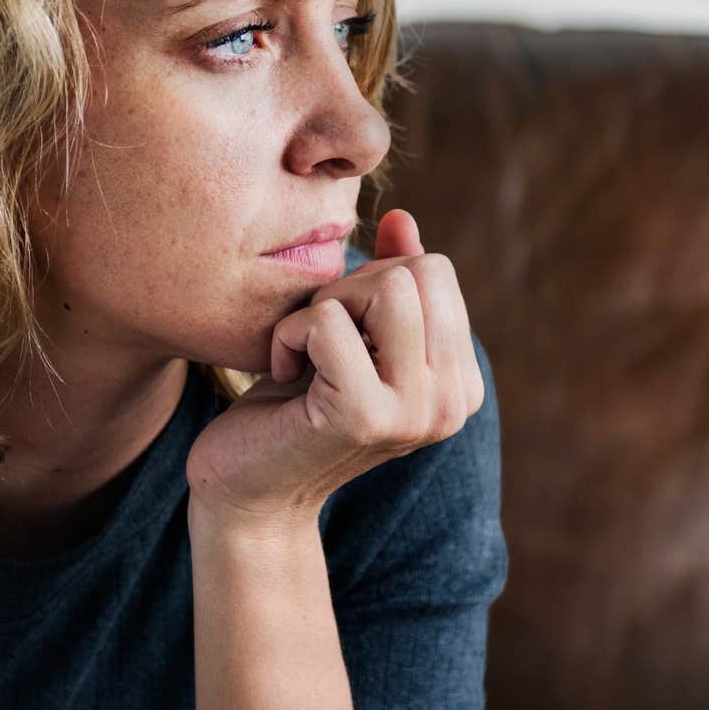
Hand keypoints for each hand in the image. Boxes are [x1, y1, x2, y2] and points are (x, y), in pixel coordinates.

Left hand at [184, 208, 485, 531]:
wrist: (248, 491)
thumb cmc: (293, 406)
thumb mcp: (349, 334)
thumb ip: (387, 280)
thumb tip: (402, 218)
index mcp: (460, 381)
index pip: (436, 270)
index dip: (373, 281)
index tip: (342, 332)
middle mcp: (452, 401)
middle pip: (417, 271)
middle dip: (351, 287)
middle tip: (318, 342)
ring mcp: (415, 412)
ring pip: (387, 286)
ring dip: (325, 306)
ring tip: (306, 353)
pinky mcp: (364, 416)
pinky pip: (328, 321)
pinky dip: (290, 334)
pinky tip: (284, 376)